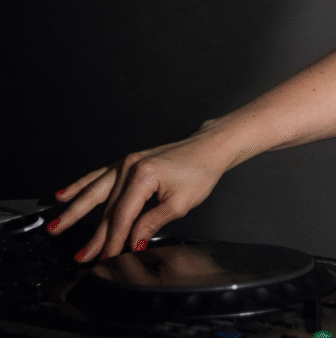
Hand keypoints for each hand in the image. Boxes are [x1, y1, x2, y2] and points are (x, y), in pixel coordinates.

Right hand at [49, 128, 230, 261]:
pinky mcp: (126, 163)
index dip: (114, 239)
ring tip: (56, 227)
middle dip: (94, 235)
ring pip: (95, 192)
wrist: (209, 148)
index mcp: (143, 175)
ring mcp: (126, 163)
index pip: (123, 216)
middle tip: (80, 256)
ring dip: (75, 212)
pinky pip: (98, 176)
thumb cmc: (200, 171)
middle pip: (107, 207)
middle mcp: (129, 167)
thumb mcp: (181, 203)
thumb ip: (152, 222)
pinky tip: (63, 195)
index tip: (106, 257)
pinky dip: (80, 186)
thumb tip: (133, 242)